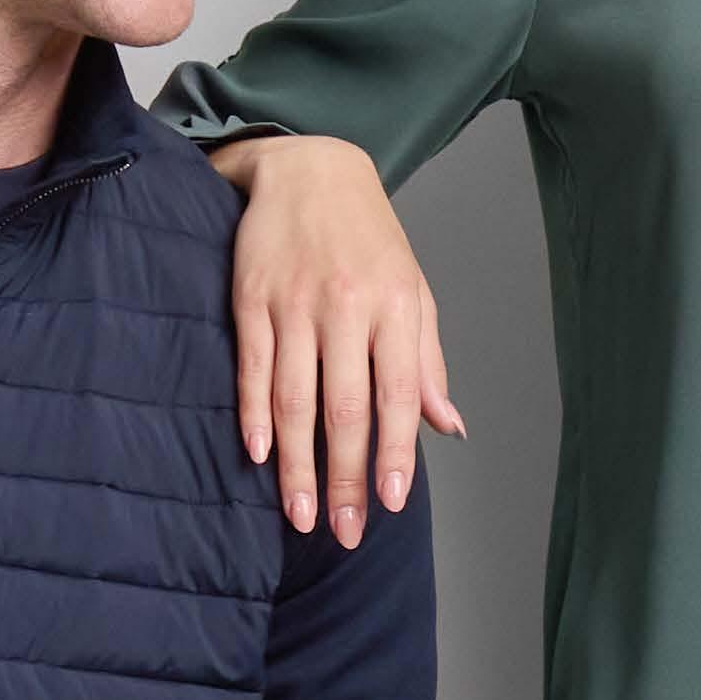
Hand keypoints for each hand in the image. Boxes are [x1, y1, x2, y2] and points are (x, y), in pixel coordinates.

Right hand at [214, 134, 463, 547]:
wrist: (309, 168)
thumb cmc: (369, 240)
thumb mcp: (413, 292)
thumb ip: (427, 364)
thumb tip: (448, 428)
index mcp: (395, 306)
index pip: (396, 394)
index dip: (394, 453)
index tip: (391, 502)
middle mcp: (346, 305)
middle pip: (345, 408)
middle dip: (344, 478)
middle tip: (345, 531)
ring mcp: (295, 303)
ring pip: (296, 398)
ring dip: (296, 464)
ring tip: (299, 514)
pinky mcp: (252, 298)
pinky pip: (254, 367)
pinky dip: (255, 414)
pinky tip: (260, 455)